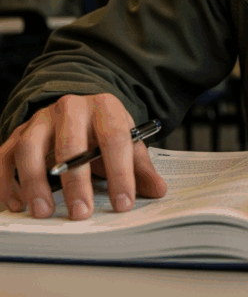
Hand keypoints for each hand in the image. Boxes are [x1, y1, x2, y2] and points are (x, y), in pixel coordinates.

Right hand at [0, 93, 166, 219]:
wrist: (80, 108)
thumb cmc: (105, 130)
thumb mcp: (127, 142)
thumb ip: (140, 167)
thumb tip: (159, 191)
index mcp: (105, 107)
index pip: (115, 137)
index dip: (121, 172)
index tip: (123, 203)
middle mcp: (71, 108)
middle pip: (70, 143)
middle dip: (75, 182)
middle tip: (81, 214)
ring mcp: (42, 119)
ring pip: (30, 147)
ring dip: (34, 181)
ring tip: (44, 212)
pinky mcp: (20, 132)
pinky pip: (5, 155)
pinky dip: (6, 180)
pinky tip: (15, 204)